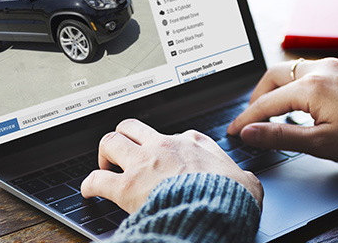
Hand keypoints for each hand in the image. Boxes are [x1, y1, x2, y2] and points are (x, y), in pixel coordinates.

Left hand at [81, 119, 262, 213]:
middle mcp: (165, 146)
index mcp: (193, 143)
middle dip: (125, 137)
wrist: (215, 211)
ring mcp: (144, 163)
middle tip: (124, 152)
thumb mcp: (246, 181)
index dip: (164, 146)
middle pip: (133, 127)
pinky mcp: (127, 186)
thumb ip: (243, 176)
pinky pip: (97, 179)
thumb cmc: (230, 197)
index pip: (172, 135)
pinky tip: (89, 190)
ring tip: (105, 165)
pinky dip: (89, 183)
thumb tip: (248, 182)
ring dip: (105, 153)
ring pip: (111, 141)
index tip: (163, 157)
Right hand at [227, 58, 337, 163]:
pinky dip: (293, 84)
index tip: (234, 131)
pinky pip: (306, 70)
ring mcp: (331, 66)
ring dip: (275, 89)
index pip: (266, 103)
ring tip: (273, 112)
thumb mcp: (321, 143)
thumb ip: (281, 135)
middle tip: (252, 119)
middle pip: (272, 76)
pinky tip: (298, 102)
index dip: (247, 119)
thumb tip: (250, 133)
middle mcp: (318, 69)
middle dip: (257, 97)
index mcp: (310, 87)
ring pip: (289, 70)